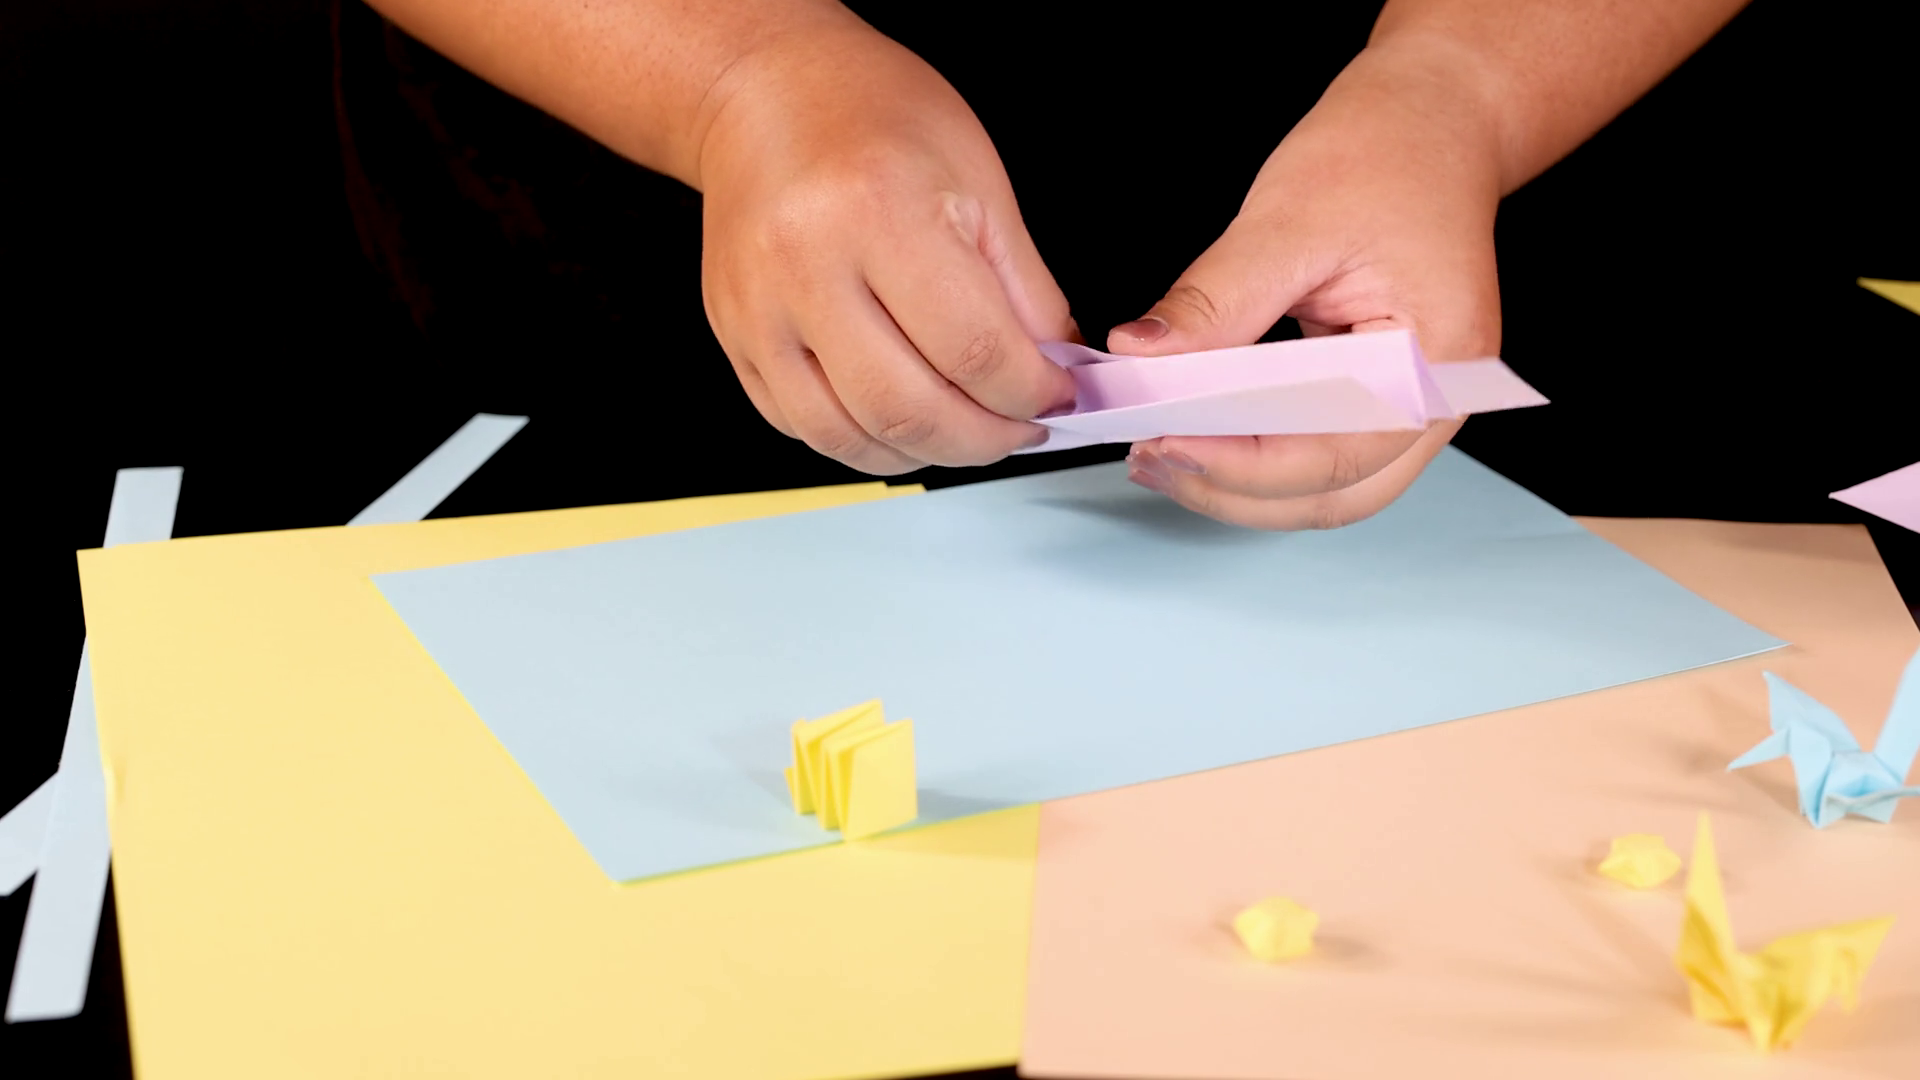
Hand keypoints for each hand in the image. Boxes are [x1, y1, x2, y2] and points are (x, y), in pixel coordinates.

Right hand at [695, 25, 1077, 473]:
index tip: (1056, 393)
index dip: (1030, 392)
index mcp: (876, 211)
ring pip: (851, 438)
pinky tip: (904, 421)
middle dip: (985, 439)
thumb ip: (1025, 287)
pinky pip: (804, 428)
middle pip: (910, 409)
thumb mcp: (979, 179)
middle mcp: (804, 267)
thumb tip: (1056, 366)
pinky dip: (867, 442)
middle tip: (1020, 426)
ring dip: (926, 453)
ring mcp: (758, 312)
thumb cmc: (870, 114)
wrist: (763, 92)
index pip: (973, 350)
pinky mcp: (734, 339)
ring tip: (967, 429)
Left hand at [1111, 40, 1505, 527]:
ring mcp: (1411, 405)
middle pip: (1330, 497)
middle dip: (1232, 491)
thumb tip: (1141, 354)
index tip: (1160, 440)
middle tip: (1146, 456)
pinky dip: (1255, 456)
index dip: (1237, 464)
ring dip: (1239, 486)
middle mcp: (1436, 401)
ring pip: (1323, 491)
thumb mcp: (1288, 221)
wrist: (1434, 120)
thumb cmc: (1388, 153)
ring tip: (1158, 454)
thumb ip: (1215, 301)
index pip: (1330, 455)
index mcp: (1438, 361)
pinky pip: (1316, 454)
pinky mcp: (1377, 397)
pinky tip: (1196, 434)